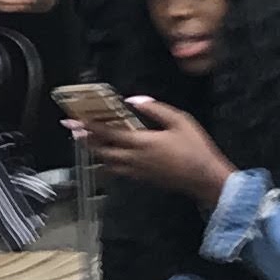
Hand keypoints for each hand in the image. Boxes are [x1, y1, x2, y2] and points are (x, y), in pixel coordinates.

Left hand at [87, 96, 233, 198]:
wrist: (205, 179)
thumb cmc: (195, 148)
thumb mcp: (179, 120)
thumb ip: (155, 109)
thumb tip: (135, 100)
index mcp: (142, 142)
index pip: (108, 133)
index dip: (89, 126)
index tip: (74, 121)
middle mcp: (135, 159)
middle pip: (102, 151)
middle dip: (86, 140)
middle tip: (74, 130)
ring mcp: (138, 172)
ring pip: (108, 163)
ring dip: (95, 152)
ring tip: (87, 142)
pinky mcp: (143, 179)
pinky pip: (119, 171)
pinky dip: (109, 163)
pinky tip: (109, 159)